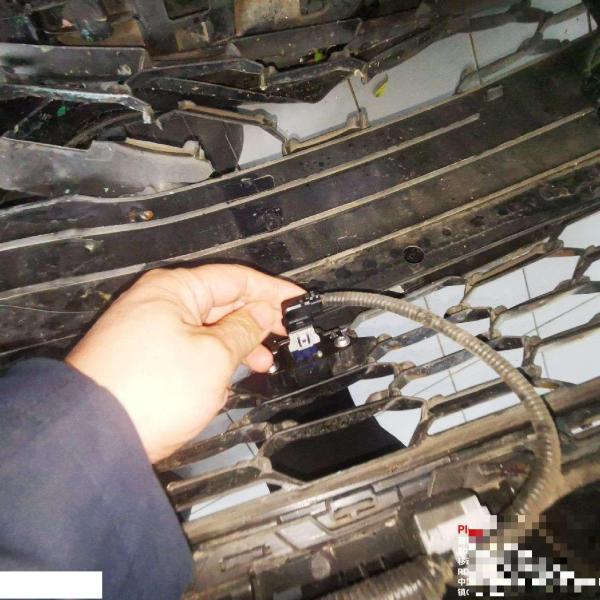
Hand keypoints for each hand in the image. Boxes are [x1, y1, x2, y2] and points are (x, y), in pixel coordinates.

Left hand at [66, 264, 302, 462]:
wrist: (95, 436)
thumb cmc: (146, 392)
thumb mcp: (214, 356)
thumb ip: (245, 330)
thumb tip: (262, 315)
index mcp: (175, 290)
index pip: (236, 279)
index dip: (273, 291)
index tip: (297, 301)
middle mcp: (158, 303)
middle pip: (222, 302)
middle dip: (256, 321)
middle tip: (285, 336)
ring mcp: (149, 331)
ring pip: (208, 328)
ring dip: (238, 345)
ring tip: (262, 363)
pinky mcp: (145, 358)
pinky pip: (190, 348)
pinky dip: (213, 359)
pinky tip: (227, 377)